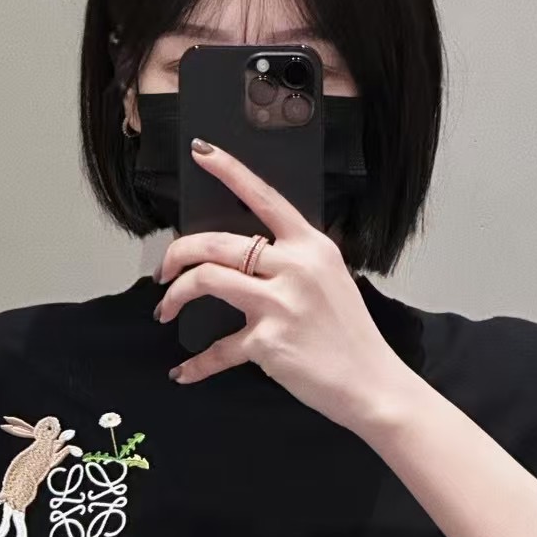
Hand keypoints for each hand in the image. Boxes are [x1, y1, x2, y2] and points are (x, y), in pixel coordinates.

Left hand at [153, 139, 409, 431]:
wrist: (372, 384)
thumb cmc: (350, 337)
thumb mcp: (332, 281)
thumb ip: (295, 263)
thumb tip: (250, 257)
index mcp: (312, 246)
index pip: (264, 197)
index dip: (229, 171)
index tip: (201, 152)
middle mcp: (295, 267)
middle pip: (217, 242)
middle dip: (178, 254)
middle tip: (164, 271)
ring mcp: (280, 304)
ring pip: (207, 280)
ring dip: (175, 295)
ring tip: (166, 309)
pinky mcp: (267, 342)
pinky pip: (218, 349)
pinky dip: (196, 365)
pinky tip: (184, 371)